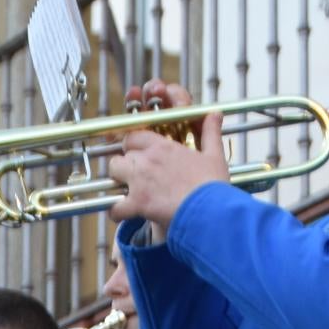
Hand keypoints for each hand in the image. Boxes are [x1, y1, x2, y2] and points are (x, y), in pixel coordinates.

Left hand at [106, 80, 223, 232]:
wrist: (210, 211)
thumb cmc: (213, 185)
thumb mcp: (214, 155)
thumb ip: (211, 133)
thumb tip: (215, 114)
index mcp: (163, 147)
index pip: (135, 136)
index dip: (134, 144)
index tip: (138, 152)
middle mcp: (147, 160)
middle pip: (121, 153)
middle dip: (125, 163)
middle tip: (135, 174)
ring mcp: (139, 181)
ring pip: (113, 172)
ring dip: (117, 180)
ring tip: (127, 189)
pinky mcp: (137, 203)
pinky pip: (115, 206)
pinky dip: (116, 211)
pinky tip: (123, 213)